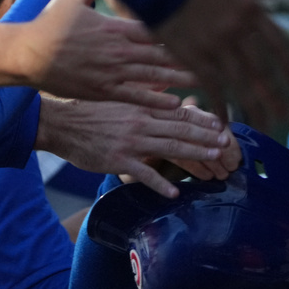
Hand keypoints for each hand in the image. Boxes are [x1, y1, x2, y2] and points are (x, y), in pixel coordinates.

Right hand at [21, 0, 198, 108]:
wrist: (25, 55)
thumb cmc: (49, 24)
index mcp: (115, 27)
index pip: (155, 26)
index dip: (182, 28)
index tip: (207, 27)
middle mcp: (117, 50)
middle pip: (162, 52)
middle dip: (192, 55)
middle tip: (220, 57)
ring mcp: (112, 72)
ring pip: (154, 76)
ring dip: (181, 79)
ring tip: (207, 81)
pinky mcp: (103, 91)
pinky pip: (135, 96)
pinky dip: (156, 100)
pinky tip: (177, 103)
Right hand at [36, 96, 231, 197]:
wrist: (62, 125)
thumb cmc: (92, 113)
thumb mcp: (122, 100)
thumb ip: (146, 99)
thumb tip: (170, 96)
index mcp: (142, 108)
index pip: (179, 112)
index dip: (201, 119)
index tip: (221, 124)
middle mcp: (141, 123)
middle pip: (180, 130)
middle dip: (206, 137)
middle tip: (226, 143)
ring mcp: (131, 142)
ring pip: (169, 148)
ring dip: (194, 154)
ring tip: (214, 160)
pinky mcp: (118, 160)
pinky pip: (143, 174)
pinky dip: (160, 184)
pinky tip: (175, 192)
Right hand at [151, 0, 288, 128]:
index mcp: (253, 11)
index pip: (281, 46)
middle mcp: (239, 32)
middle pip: (264, 73)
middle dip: (278, 98)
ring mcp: (216, 46)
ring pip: (242, 86)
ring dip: (255, 110)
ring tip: (265, 128)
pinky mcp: (194, 56)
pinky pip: (212, 87)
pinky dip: (220, 106)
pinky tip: (225, 122)